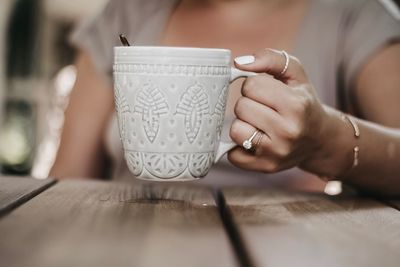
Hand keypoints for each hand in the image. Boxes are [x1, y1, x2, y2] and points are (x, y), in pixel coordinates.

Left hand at [228, 49, 333, 174]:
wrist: (319, 139)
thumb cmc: (303, 102)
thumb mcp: (296, 74)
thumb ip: (271, 59)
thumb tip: (239, 63)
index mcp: (296, 105)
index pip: (251, 85)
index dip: (254, 85)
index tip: (266, 93)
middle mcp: (288, 131)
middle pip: (241, 107)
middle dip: (248, 104)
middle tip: (264, 109)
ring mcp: (276, 153)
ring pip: (235, 130)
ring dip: (242, 124)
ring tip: (259, 124)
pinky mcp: (265, 167)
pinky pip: (233, 155)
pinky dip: (239, 147)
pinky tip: (255, 140)